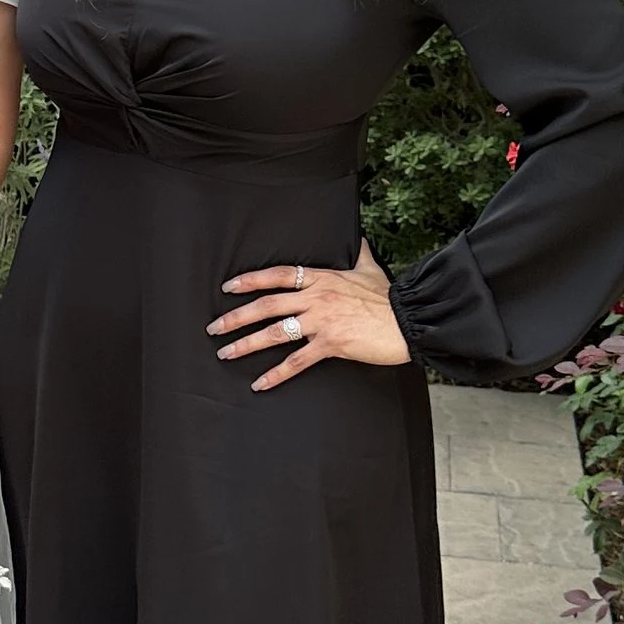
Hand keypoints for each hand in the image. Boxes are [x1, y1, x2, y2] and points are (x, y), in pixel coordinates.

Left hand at [210, 242, 410, 391]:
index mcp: (322, 278)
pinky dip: (276, 374)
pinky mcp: (330, 344)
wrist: (408, 319)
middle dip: (236, 316)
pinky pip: (296, 361)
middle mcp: (316, 298)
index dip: (251, 280)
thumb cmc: (390, 297)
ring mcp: (321, 321)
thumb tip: (360, 240)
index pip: (278, 276)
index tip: (229, 286)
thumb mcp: (370, 270)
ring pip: (274, 332)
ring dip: (246, 344)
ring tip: (226, 353)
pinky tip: (259, 384)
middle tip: (214, 327)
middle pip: (266, 305)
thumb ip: (360, 254)